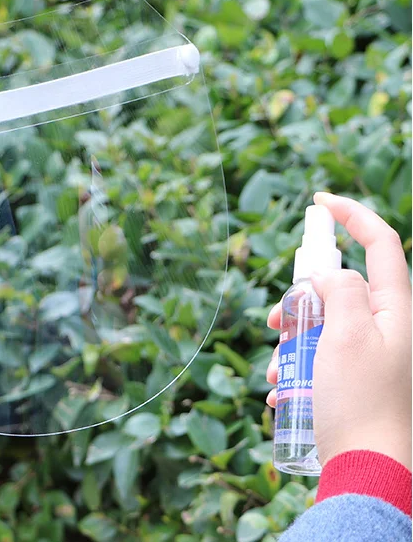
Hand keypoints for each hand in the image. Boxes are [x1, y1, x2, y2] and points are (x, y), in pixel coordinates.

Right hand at [266, 192, 411, 469]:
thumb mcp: (345, 333)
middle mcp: (388, 327)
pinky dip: (296, 367)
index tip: (317, 202)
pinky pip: (320, 358)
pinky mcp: (357, 381)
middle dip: (300, 300)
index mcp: (395, 308)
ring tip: (278, 371)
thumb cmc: (360, 399)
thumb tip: (329, 274)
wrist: (370, 470)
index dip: (351, 214)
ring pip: (322, 325)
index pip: (380, 242)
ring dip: (292, 341)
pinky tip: (282, 391)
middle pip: (339, 288)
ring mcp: (373, 355)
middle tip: (277, 321)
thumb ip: (340, 289)